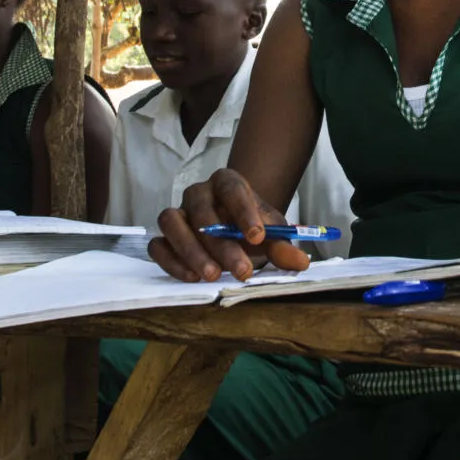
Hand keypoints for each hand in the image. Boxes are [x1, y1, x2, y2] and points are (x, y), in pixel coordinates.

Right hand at [147, 168, 310, 282]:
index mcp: (226, 182)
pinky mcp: (164, 236)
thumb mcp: (271, 234)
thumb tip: (301, 262)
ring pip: (171, 222)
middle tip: (242, 270)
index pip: (231, 188)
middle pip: (201, 210)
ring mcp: (177, 213)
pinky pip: (158, 245)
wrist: (233, 230)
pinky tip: (192, 277)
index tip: (258, 237)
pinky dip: (171, 261)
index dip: (243, 211)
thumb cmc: (251, 227)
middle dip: (222, 243)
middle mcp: (198, 193)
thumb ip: (283, 246)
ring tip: (212, 275)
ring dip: (191, 250)